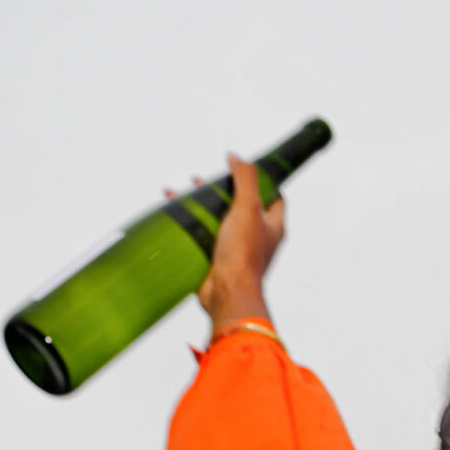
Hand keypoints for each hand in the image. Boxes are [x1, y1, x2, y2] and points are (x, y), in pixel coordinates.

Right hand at [198, 152, 286, 335]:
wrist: (225, 292)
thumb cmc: (243, 255)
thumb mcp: (248, 207)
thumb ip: (245, 178)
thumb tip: (236, 157)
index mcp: (272, 225)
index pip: (274, 197)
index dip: (262, 181)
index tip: (244, 169)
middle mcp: (256, 237)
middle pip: (240, 205)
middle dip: (222, 189)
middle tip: (206, 178)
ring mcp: (235, 248)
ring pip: (218, 218)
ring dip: (202, 203)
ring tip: (184, 190)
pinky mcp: (215, 258)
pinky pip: (202, 234)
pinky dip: (190, 222)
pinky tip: (174, 210)